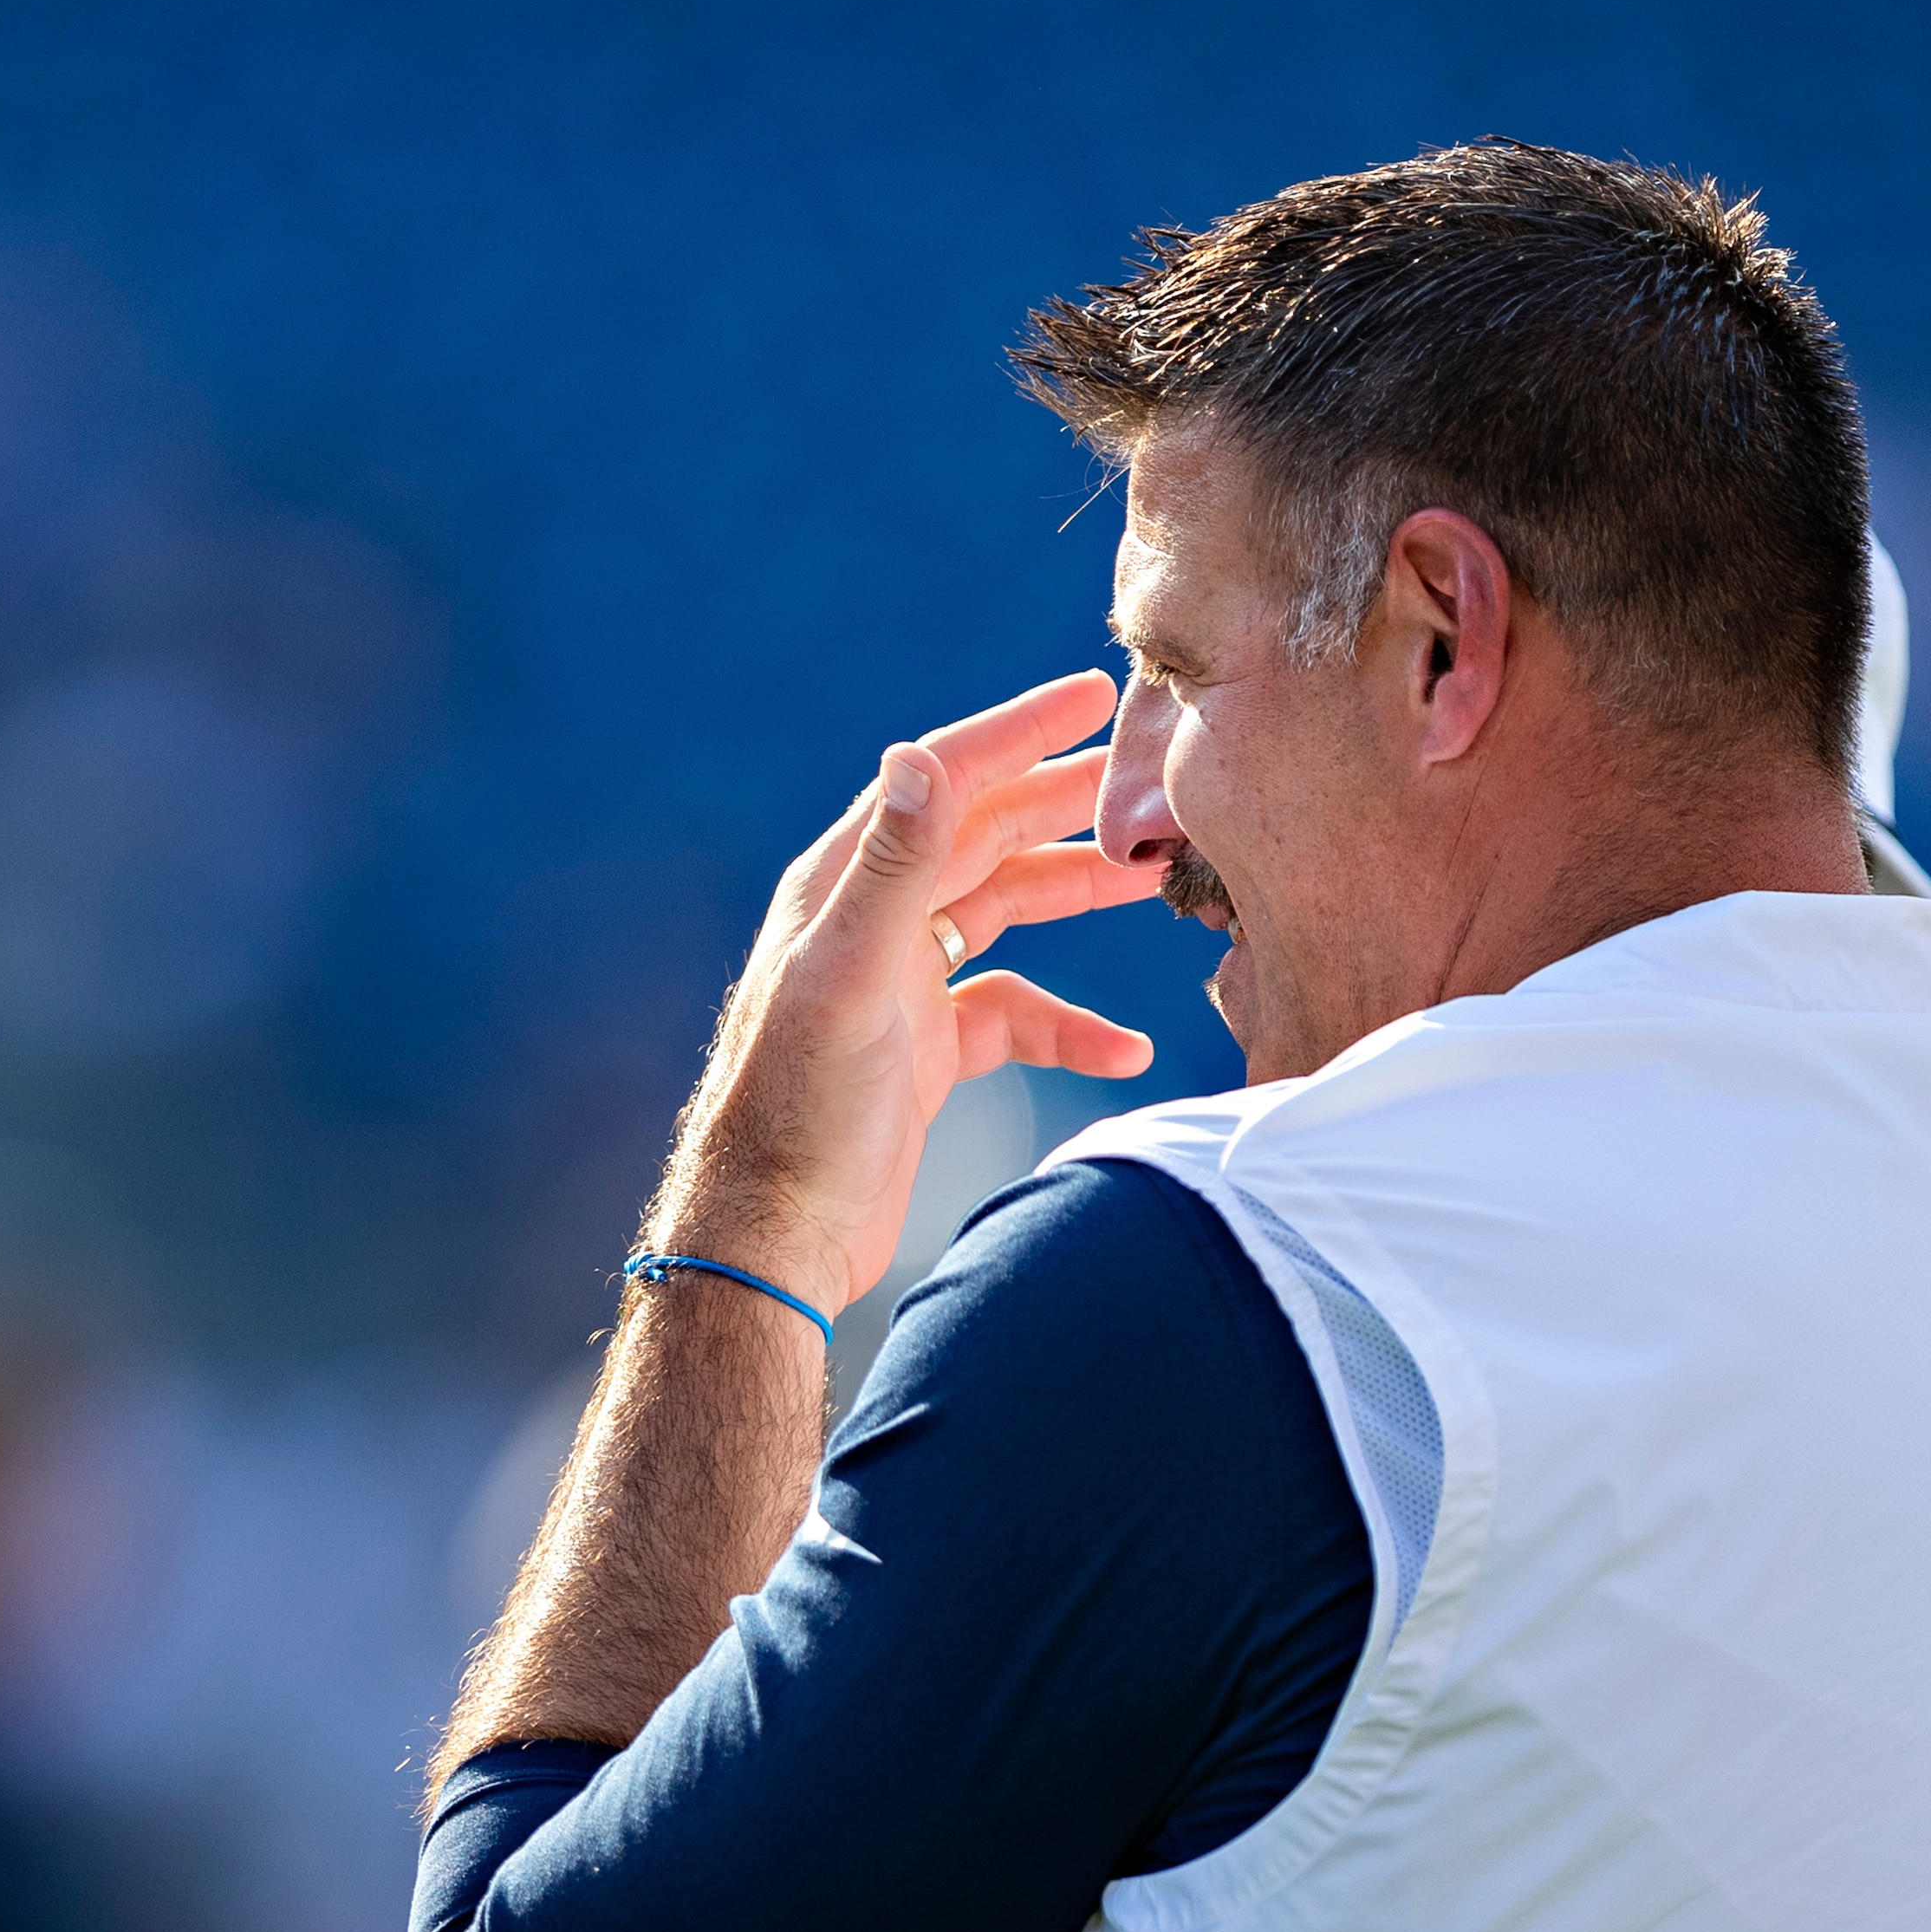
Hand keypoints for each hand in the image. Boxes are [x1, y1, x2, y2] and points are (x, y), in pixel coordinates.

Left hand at [649, 675, 1159, 1312]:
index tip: (1091, 694)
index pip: (940, 782)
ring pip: (1004, 913)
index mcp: (843, 889)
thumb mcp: (850, 978)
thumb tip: (920, 754)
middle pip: (983, 837)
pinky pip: (1013, 1014)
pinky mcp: (926, 1053)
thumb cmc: (797, 1109)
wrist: (776, 1237)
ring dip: (1075, 894)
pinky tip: (1123, 1050)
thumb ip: (892, 869)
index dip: (1016, 734)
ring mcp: (902, 989)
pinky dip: (1068, 1023)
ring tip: (1154, 883)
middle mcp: (872, 927)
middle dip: (1065, 805)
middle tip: (1149, 780)